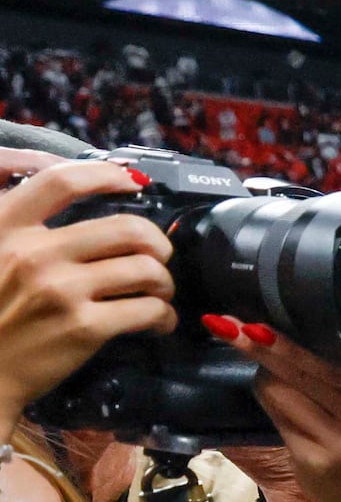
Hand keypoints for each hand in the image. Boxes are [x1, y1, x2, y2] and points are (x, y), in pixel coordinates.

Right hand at [0, 158, 173, 417]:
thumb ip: (27, 229)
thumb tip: (87, 205)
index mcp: (6, 229)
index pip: (61, 182)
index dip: (106, 174)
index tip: (132, 181)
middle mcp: (33, 254)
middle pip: (127, 227)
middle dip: (157, 243)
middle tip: (159, 256)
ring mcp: (61, 290)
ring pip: (146, 268)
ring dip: (165, 282)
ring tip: (158, 293)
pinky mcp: (84, 327)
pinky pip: (149, 310)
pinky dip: (164, 315)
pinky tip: (158, 321)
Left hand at [226, 325, 340, 501]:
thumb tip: (294, 344)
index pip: (331, 364)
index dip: (288, 345)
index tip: (255, 325)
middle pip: (301, 374)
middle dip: (261, 349)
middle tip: (225, 326)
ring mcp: (337, 443)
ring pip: (282, 395)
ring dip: (265, 378)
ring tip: (265, 370)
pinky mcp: (310, 461)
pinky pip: (277, 420)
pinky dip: (271, 404)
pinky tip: (273, 399)